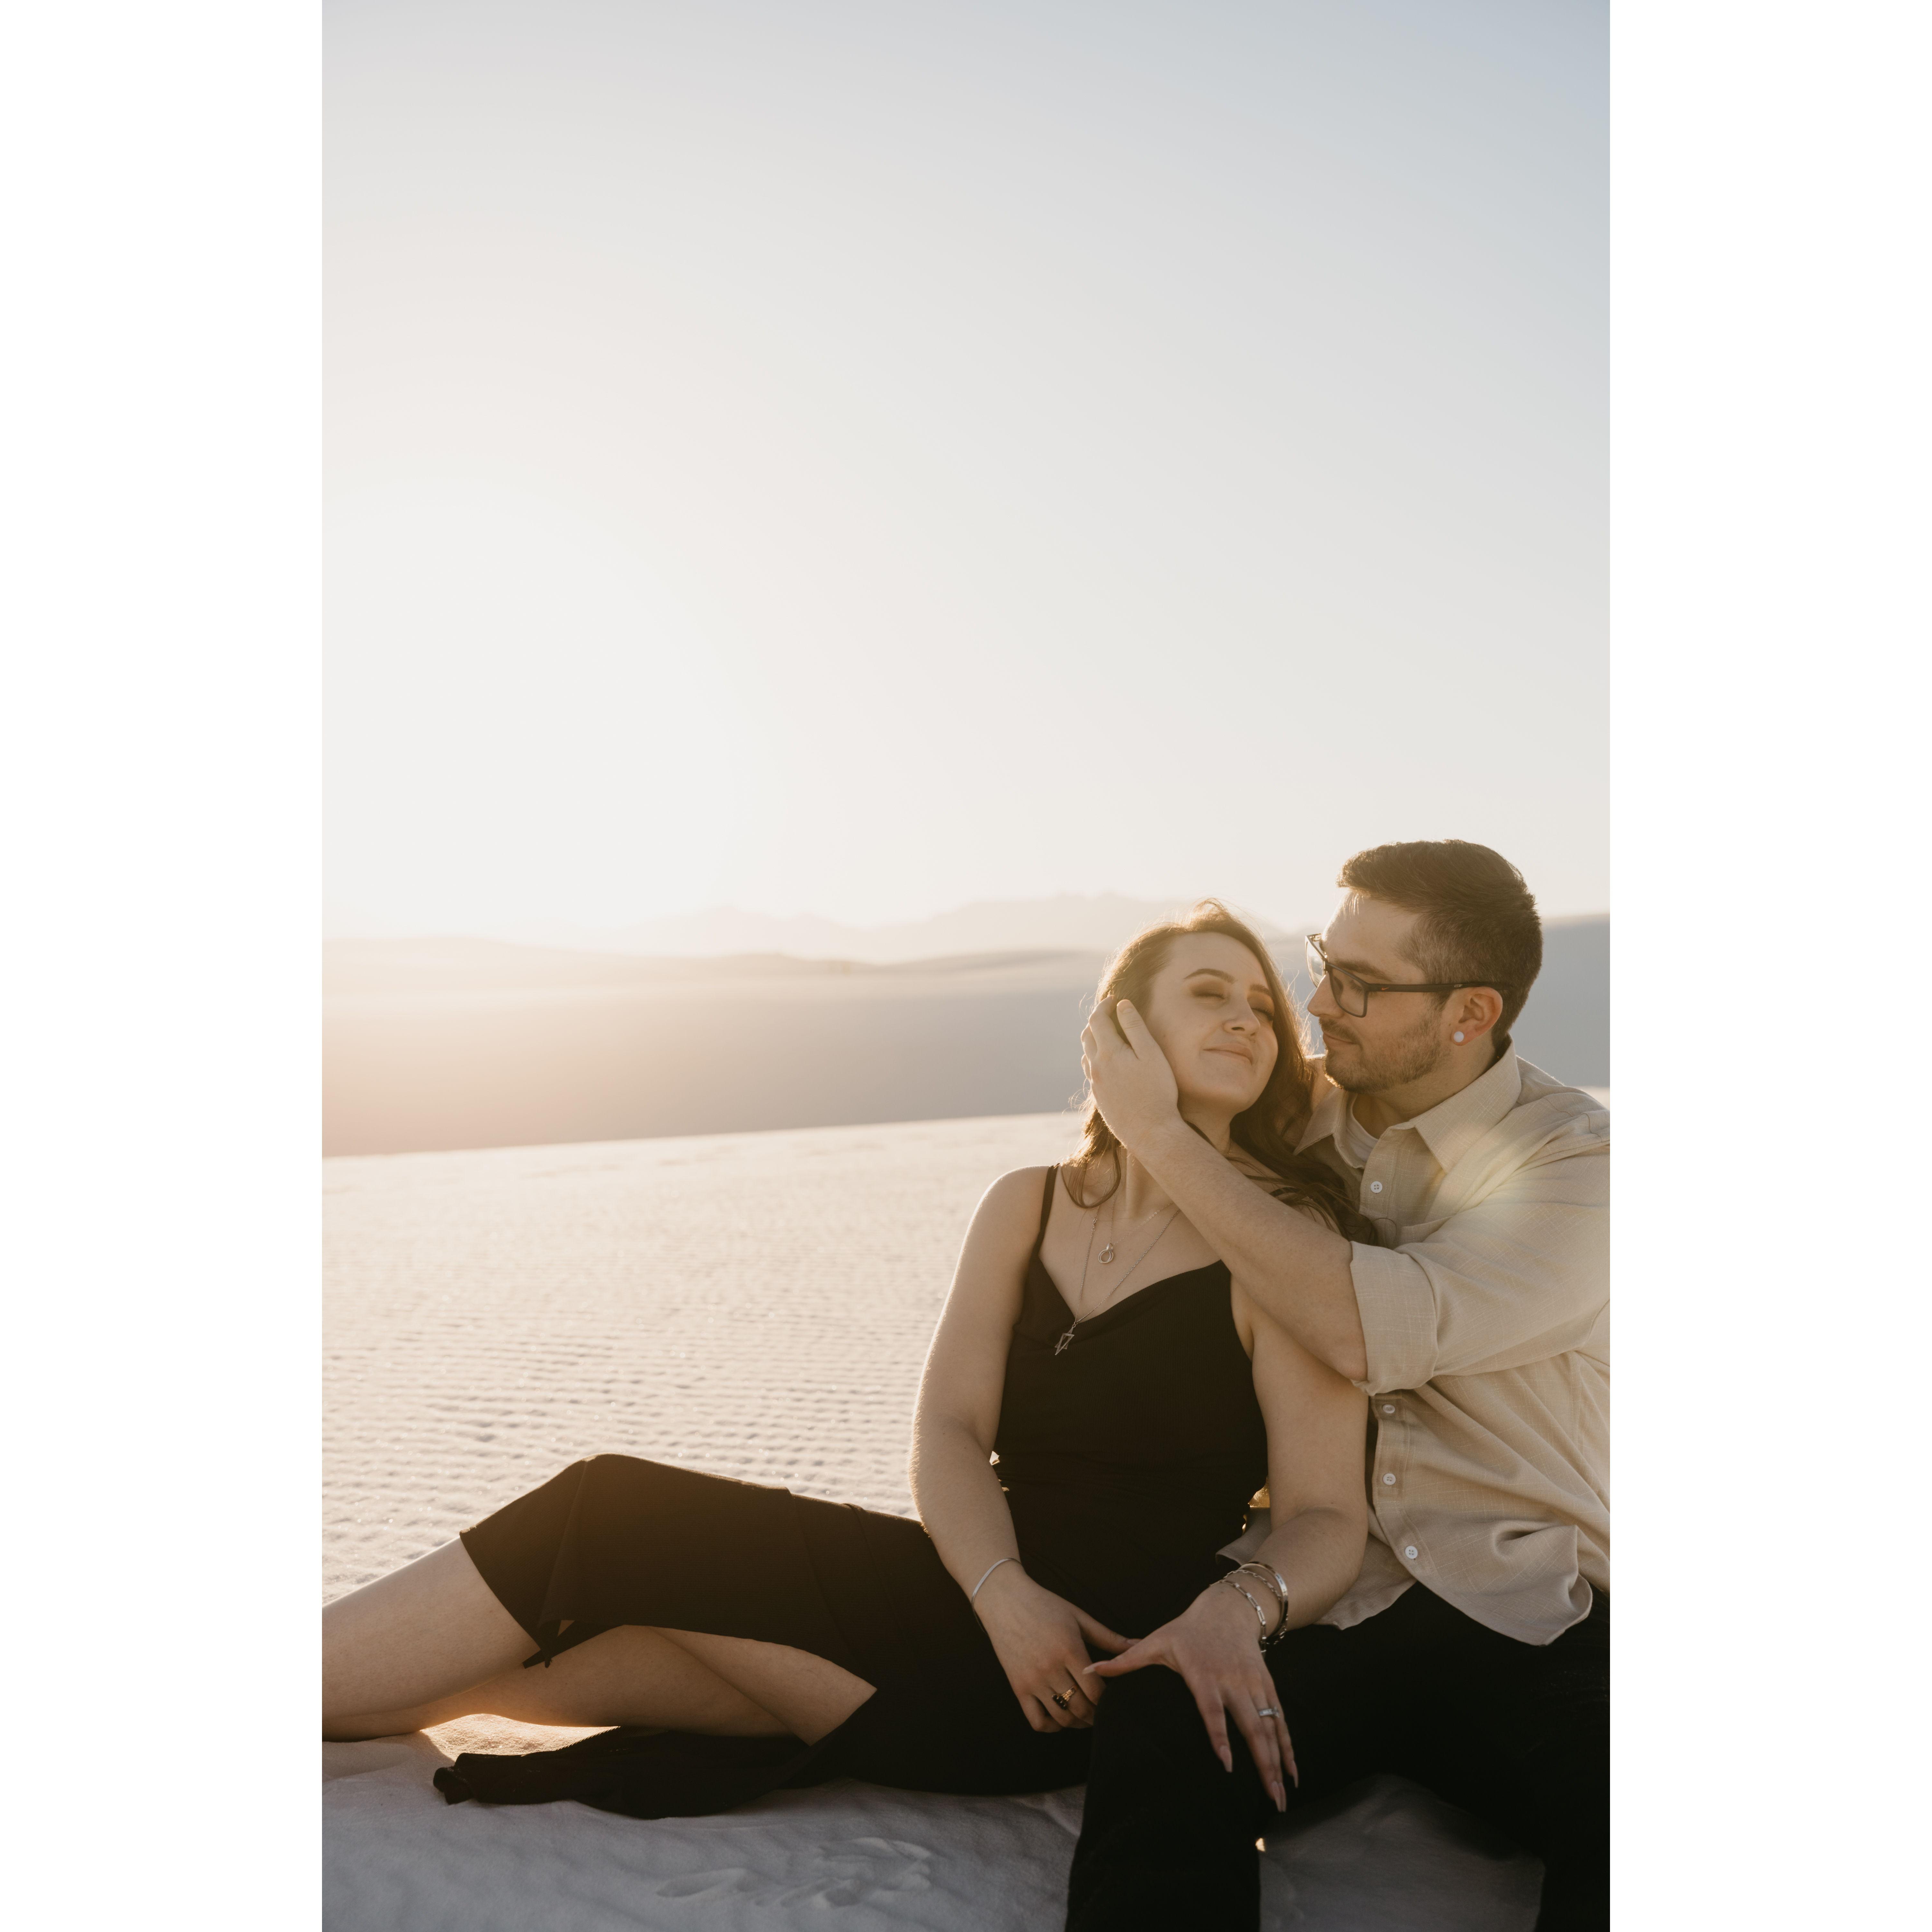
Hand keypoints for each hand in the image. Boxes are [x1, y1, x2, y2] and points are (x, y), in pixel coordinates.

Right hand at [972, 1566, 1132, 1732]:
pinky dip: (1051, 1727)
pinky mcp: (1018, 1687)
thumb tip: (1138, 1645)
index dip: (1108, 1700)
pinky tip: (1060, 1719)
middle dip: (1096, 1715)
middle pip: (1081, 1708)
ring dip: (1077, 1723)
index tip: (1113, 1698)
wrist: (1005, 1601)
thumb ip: (1108, 1637)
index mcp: (1070, 1650)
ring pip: (1061, 1718)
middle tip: (1103, 1713)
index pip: (1096, 1691)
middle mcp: (1051, 1668)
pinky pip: (1036, 1720)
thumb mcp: (1079, 1617)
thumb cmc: (1045, 1605)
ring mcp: (1033, 1680)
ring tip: (1085, 1716)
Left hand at [1080, 999, 1180, 1153]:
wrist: (1151, 1133)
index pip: (1097, 1019)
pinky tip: (1109, 1062)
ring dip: (1094, 1039)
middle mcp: (1095, 1068)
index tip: (1113, 999)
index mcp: (1108, 1053)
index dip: (1104, 1005)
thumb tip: (1122, 1004)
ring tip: (1109, 1034)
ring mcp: (1095, 1085)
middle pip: (1087, 1035)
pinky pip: (1091, 1071)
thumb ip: (1135, 1027)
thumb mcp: (1152, 1054)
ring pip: (1087, 1054)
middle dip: (1097, 1020)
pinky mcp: (1099, 1099)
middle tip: (1110, 1013)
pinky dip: (1096, 1058)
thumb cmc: (1158, 1091)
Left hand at [1084, 1579, 1296, 1809]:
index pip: (1212, 1709)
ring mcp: (1253, 1684)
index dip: (1219, 1735)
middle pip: (1249, 1726)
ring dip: (1277, 1761)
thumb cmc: (1186, 1630)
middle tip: (1268, 1797)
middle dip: (1260, 1762)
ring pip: (1269, 1727)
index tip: (1225, 1764)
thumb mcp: (1156, 1641)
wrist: (1228, 1607)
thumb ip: (1125, 1661)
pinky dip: (1288, 1747)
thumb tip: (1088, 1671)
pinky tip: (1292, 1773)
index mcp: (1203, 1674)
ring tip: (1280, 1796)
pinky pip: (1280, 1720)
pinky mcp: (1267, 1686)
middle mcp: (1232, 1681)